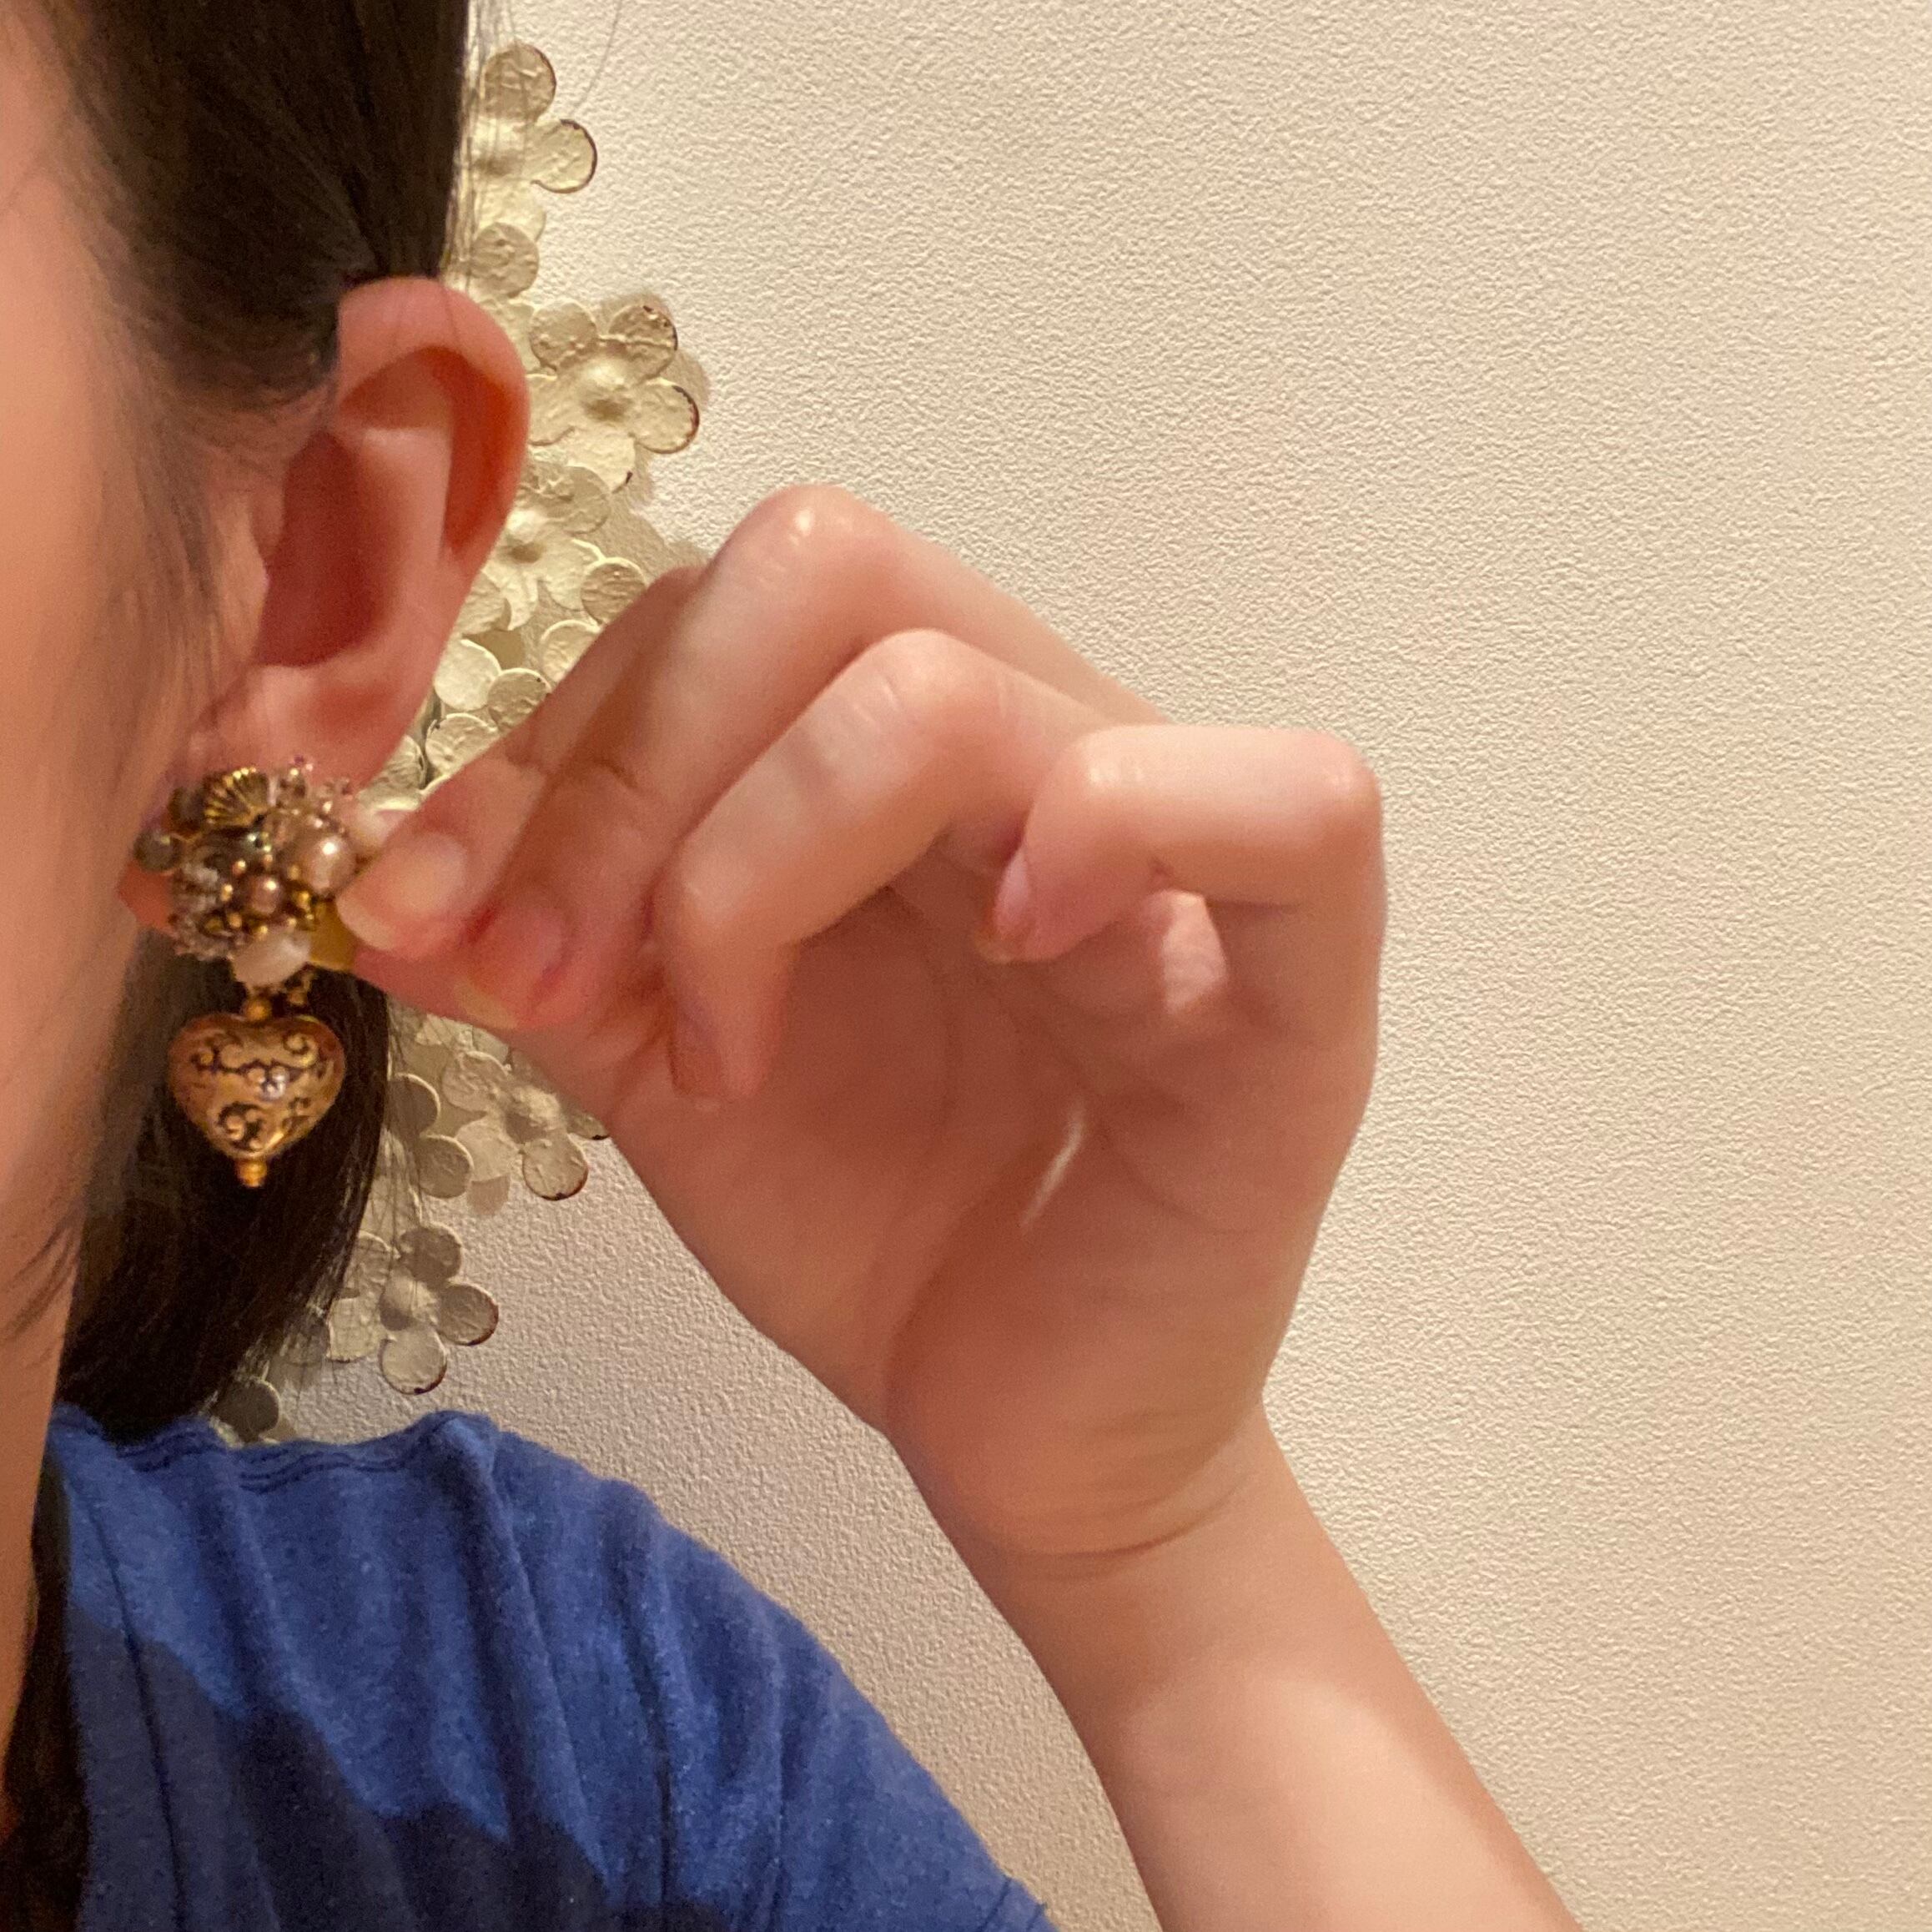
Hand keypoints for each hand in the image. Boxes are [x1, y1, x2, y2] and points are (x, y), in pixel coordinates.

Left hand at [205, 486, 1387, 1563]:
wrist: (1022, 1433)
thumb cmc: (873, 1231)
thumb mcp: (656, 1059)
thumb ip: (538, 938)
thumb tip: (372, 867)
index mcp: (896, 748)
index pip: (711, 605)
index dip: (550, 740)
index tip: (440, 922)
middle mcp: (1042, 743)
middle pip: (823, 570)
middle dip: (630, 775)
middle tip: (562, 980)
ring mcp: (1182, 854)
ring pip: (955, 691)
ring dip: (763, 859)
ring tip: (730, 1055)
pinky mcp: (1305, 984)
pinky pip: (1288, 806)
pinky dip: (1111, 829)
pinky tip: (1014, 945)